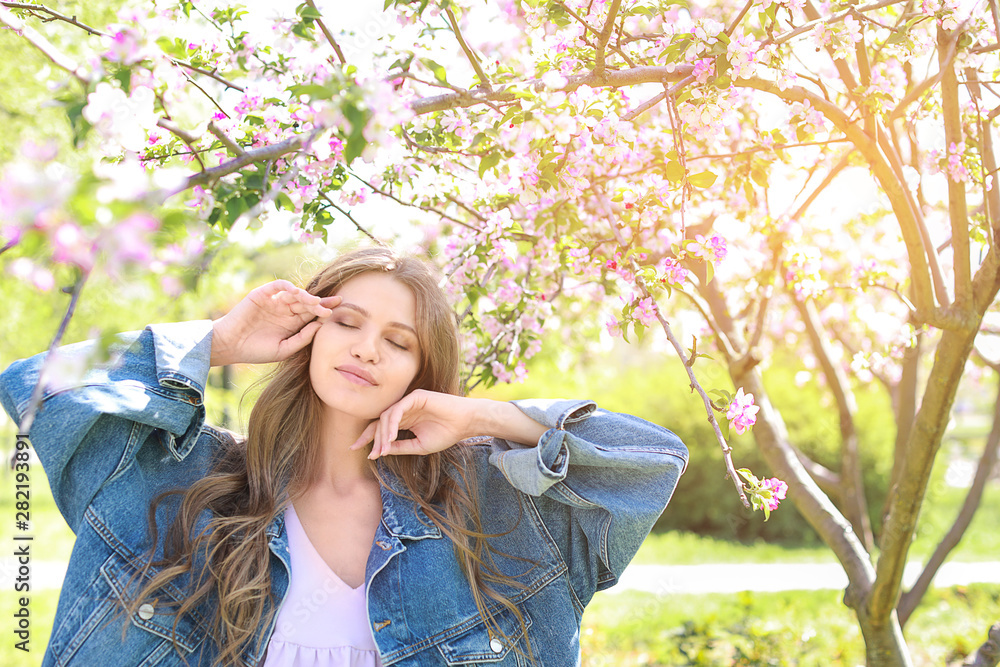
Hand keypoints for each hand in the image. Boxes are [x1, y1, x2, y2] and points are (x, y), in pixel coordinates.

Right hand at [210, 280, 340, 365]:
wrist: (230, 346)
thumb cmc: (256, 351)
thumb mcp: (284, 349)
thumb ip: (303, 338)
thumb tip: (321, 326)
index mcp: (292, 323)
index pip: (312, 314)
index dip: (325, 311)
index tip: (339, 311)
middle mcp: (285, 310)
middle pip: (307, 302)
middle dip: (321, 303)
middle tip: (334, 304)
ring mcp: (274, 301)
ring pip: (295, 293)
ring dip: (307, 296)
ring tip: (316, 303)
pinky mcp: (262, 294)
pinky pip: (278, 285)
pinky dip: (289, 286)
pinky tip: (297, 292)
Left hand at [349, 390, 482, 458]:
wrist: (465, 424)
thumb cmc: (446, 433)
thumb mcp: (419, 446)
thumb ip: (401, 447)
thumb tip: (381, 451)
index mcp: (405, 420)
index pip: (382, 427)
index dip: (369, 438)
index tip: (358, 450)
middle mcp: (404, 409)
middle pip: (380, 421)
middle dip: (370, 437)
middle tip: (366, 452)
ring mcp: (409, 402)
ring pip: (386, 416)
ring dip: (382, 434)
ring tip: (382, 449)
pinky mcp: (415, 396)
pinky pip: (397, 409)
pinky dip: (392, 423)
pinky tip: (390, 437)